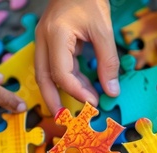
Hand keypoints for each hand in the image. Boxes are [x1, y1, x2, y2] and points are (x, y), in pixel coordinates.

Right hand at [35, 0, 119, 114]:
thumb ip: (108, 61)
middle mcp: (44, 40)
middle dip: (54, 100)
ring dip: (63, 91)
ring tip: (83, 104)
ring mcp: (44, 40)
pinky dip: (68, 78)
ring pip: (47, 73)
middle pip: (43, 78)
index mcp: (55, 35)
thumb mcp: (103, 30)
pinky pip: (55, 65)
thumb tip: (112, 91)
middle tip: (66, 119)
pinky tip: (84, 86)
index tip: (93, 102)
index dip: (76, 91)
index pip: (60, 73)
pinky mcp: (50, 41)